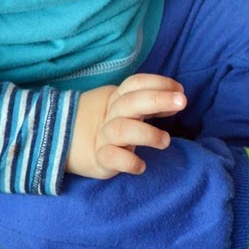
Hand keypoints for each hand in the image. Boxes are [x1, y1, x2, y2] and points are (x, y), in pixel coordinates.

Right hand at [66, 72, 185, 179]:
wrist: (67, 141)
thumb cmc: (109, 123)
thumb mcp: (126, 108)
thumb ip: (149, 103)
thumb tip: (177, 100)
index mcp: (117, 98)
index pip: (135, 83)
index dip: (158, 83)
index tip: (180, 90)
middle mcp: (110, 114)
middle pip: (131, 102)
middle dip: (157, 99)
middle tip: (182, 102)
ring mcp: (103, 136)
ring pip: (122, 130)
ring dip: (146, 133)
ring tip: (166, 141)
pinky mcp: (99, 158)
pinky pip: (111, 158)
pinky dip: (128, 162)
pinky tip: (142, 166)